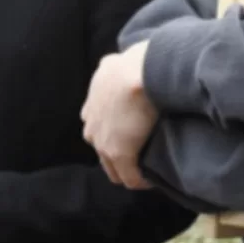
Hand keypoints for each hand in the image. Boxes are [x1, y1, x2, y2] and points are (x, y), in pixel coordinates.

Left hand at [81, 41, 158, 188]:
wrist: (140, 71)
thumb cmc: (133, 63)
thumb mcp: (112, 63)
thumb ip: (110, 69)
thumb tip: (116, 62)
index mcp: (90, 107)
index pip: (98, 130)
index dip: (115, 134)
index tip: (134, 134)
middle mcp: (91, 127)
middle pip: (103, 151)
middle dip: (121, 154)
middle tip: (143, 153)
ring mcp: (104, 143)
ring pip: (113, 168)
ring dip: (129, 170)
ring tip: (148, 170)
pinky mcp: (120, 155)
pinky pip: (130, 178)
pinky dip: (141, 180)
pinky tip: (153, 180)